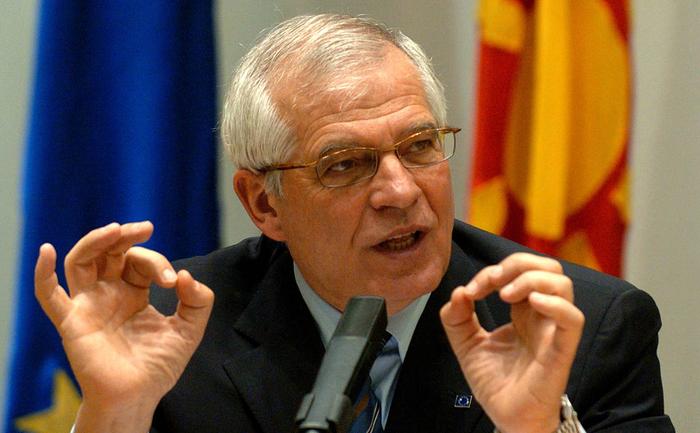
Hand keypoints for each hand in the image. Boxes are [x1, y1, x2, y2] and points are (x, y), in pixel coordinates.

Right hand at [34, 222, 213, 431]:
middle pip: (110, 252)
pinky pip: (50, 297)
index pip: (139, 262)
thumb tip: (186, 275)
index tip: (173, 280)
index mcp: (133, 293)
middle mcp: (108, 294)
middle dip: (126, 236)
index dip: (157, 262)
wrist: (138, 398)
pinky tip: (46, 250)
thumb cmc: (159, 366)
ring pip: (81, 262)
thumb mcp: (189, 330)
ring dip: (95, 241)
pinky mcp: (72, 323)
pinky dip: (42, 274)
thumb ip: (198, 301)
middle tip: (145, 228)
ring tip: (116, 229)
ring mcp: (88, 306)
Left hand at [440, 253, 583, 432]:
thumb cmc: (495, 383)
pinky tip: (531, 302)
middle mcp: (541, 315)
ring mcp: (553, 331)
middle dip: (516, 264)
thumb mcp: (466, 345)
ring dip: (531, 279)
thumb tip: (459, 291)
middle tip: (491, 281)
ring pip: (563, 284)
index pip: (518, 272)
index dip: (491, 272)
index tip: (470, 291)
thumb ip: (456, 318)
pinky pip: (573, 319)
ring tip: (504, 294)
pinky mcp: (561, 351)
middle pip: (548, 267)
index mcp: (523, 310)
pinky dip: (555, 303)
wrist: (506, 419)